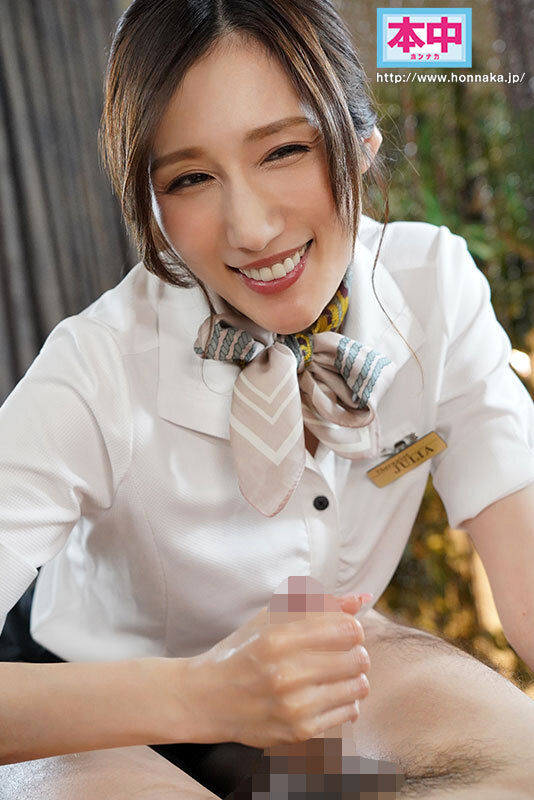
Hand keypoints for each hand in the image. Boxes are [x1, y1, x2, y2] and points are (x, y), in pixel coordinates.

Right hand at [181, 585, 370, 748]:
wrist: (206, 699)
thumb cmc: (241, 653)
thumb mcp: (269, 619)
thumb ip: (316, 606)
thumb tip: (360, 599)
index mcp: (277, 639)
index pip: (346, 628)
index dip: (352, 626)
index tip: (343, 630)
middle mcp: (286, 674)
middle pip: (357, 658)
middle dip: (356, 651)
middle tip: (343, 652)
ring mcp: (293, 707)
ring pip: (358, 687)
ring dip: (354, 676)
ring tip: (337, 673)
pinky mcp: (299, 732)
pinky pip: (349, 712)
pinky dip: (345, 700)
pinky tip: (327, 693)